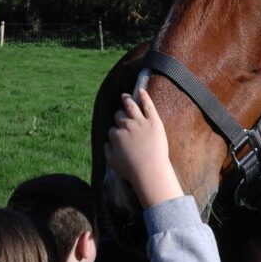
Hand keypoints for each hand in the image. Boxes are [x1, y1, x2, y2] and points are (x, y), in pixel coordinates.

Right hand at [105, 89, 183, 207]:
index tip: (118, 136)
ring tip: (125, 96)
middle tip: (121, 117)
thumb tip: (106, 143)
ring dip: (127, 100)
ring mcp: (140, 122)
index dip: (115, 133)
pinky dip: (144, 96)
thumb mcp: (113, 163)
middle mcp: (126, 126)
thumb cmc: (132, 170)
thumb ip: (107, 151)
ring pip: (131, 106)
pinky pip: (148, 105)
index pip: (112, 130)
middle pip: (120, 116)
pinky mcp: (153, 121)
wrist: (150, 171)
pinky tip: (141, 90)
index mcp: (115, 135)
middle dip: (119, 116)